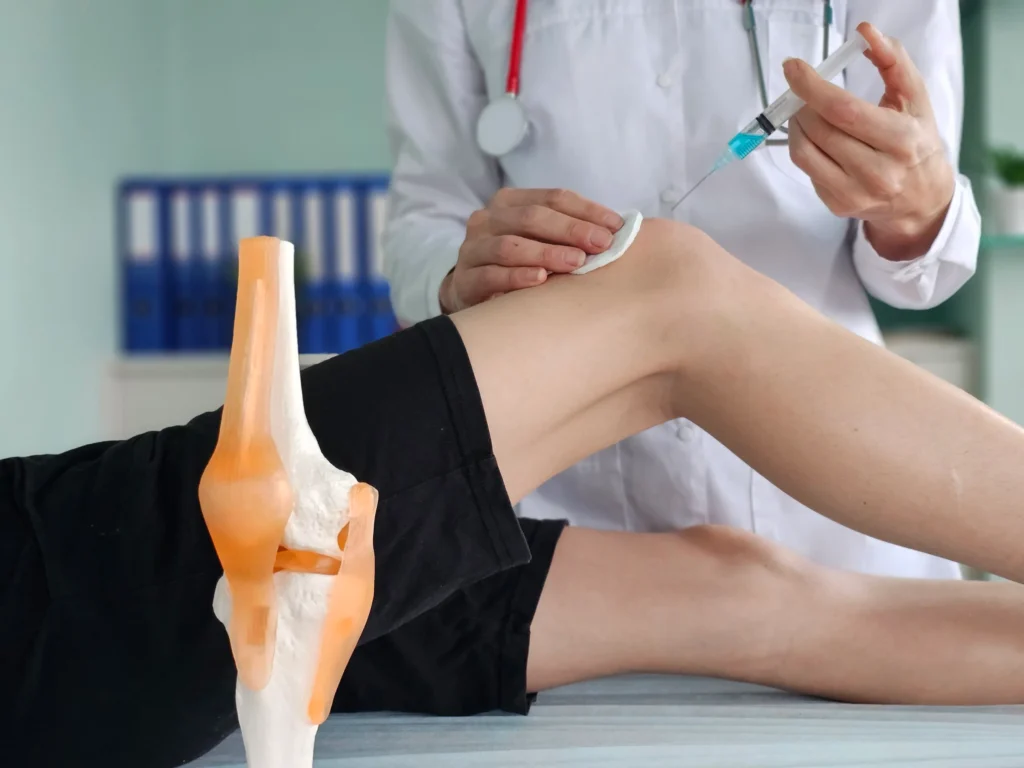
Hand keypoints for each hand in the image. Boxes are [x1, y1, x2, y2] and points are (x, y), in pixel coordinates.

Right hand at [440, 188, 622, 312]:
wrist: (471, 292)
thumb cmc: (517, 263)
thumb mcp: (539, 240)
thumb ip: (569, 233)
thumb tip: (617, 232)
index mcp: (510, 203)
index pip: (553, 198)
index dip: (586, 210)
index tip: (616, 227)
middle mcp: (488, 220)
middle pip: (531, 217)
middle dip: (570, 230)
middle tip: (601, 245)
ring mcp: (473, 249)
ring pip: (510, 245)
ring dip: (546, 253)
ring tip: (576, 262)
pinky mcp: (465, 280)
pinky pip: (491, 276)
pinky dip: (516, 277)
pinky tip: (540, 280)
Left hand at [782, 22, 955, 260]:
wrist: (921, 198)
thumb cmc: (916, 140)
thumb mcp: (915, 98)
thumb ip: (893, 60)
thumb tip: (864, 33)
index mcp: (900, 140)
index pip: (844, 111)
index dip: (813, 87)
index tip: (793, 68)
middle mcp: (878, 172)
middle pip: (820, 130)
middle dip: (802, 104)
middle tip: (803, 91)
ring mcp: (855, 193)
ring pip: (804, 152)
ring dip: (796, 125)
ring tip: (806, 112)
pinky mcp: (838, 205)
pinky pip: (807, 170)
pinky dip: (805, 147)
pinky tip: (818, 139)